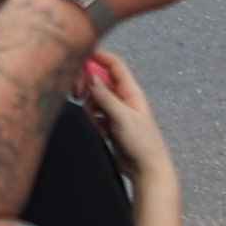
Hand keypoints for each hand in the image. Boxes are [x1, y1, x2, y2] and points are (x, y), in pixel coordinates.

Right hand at [82, 47, 176, 183]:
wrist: (146, 169)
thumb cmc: (142, 142)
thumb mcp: (122, 117)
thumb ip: (105, 97)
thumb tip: (90, 77)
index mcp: (131, 91)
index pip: (115, 65)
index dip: (99, 57)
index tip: (81, 56)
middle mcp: (124, 98)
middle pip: (101, 80)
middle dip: (89, 85)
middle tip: (79, 94)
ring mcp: (117, 112)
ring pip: (96, 98)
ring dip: (90, 105)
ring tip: (95, 119)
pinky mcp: (111, 125)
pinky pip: (95, 114)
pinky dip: (92, 118)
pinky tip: (98, 130)